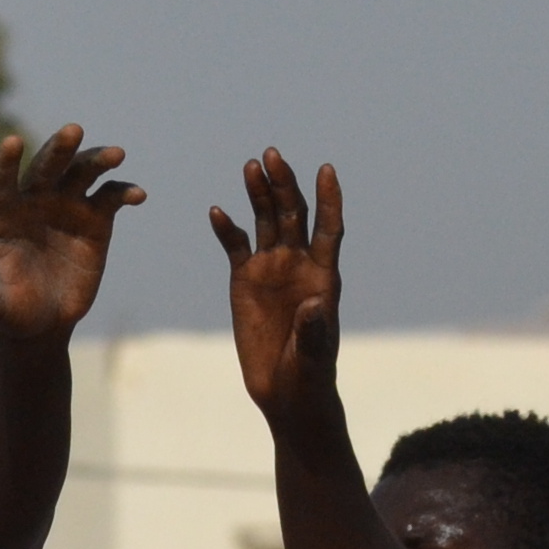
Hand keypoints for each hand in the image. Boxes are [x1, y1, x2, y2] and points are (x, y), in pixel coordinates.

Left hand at [0, 123, 139, 343]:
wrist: (44, 321)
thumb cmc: (11, 309)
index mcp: (3, 214)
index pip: (0, 181)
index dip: (5, 163)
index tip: (11, 143)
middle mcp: (35, 200)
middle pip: (46, 166)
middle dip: (59, 148)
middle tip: (73, 130)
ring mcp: (67, 205)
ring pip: (81, 172)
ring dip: (98, 160)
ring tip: (116, 155)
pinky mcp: (95, 218)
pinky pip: (111, 197)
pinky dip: (124, 192)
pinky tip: (138, 195)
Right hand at [212, 148, 342, 413]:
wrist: (285, 392)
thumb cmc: (308, 375)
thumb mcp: (312, 355)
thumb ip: (314, 329)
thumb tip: (315, 304)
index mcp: (323, 276)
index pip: (329, 229)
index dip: (328, 199)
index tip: (325, 170)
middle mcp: (299, 264)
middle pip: (293, 215)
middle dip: (284, 184)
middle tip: (272, 156)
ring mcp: (271, 269)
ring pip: (266, 222)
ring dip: (259, 194)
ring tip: (252, 167)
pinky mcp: (245, 281)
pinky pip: (236, 246)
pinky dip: (228, 229)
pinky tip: (219, 212)